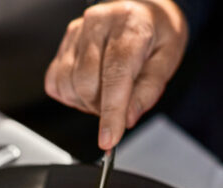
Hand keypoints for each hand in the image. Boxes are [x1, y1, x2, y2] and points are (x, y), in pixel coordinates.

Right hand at [44, 0, 186, 149]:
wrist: (143, 9)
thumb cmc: (156, 33)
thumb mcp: (167, 59)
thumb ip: (148, 90)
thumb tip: (127, 118)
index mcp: (129, 25)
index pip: (115, 75)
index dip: (110, 112)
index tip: (108, 140)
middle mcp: (98, 24)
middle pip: (86, 83)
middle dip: (101, 107)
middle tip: (119, 104)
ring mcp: (76, 32)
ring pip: (68, 85)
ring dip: (86, 102)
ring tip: (106, 92)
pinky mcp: (64, 43)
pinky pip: (55, 81)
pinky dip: (71, 95)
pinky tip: (89, 87)